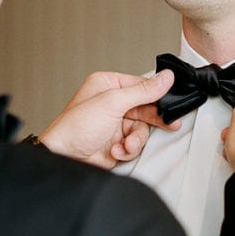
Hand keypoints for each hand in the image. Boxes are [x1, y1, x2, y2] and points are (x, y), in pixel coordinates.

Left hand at [36, 69, 176, 167]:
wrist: (65, 157)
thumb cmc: (76, 127)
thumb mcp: (113, 103)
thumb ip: (142, 91)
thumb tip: (165, 78)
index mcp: (108, 85)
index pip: (141, 85)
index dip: (156, 95)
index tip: (170, 104)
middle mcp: (111, 103)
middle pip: (145, 108)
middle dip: (151, 120)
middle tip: (170, 124)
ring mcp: (114, 123)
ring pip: (142, 129)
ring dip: (135, 139)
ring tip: (126, 144)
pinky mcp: (116, 141)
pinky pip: (135, 144)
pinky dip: (128, 149)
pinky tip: (117, 150)